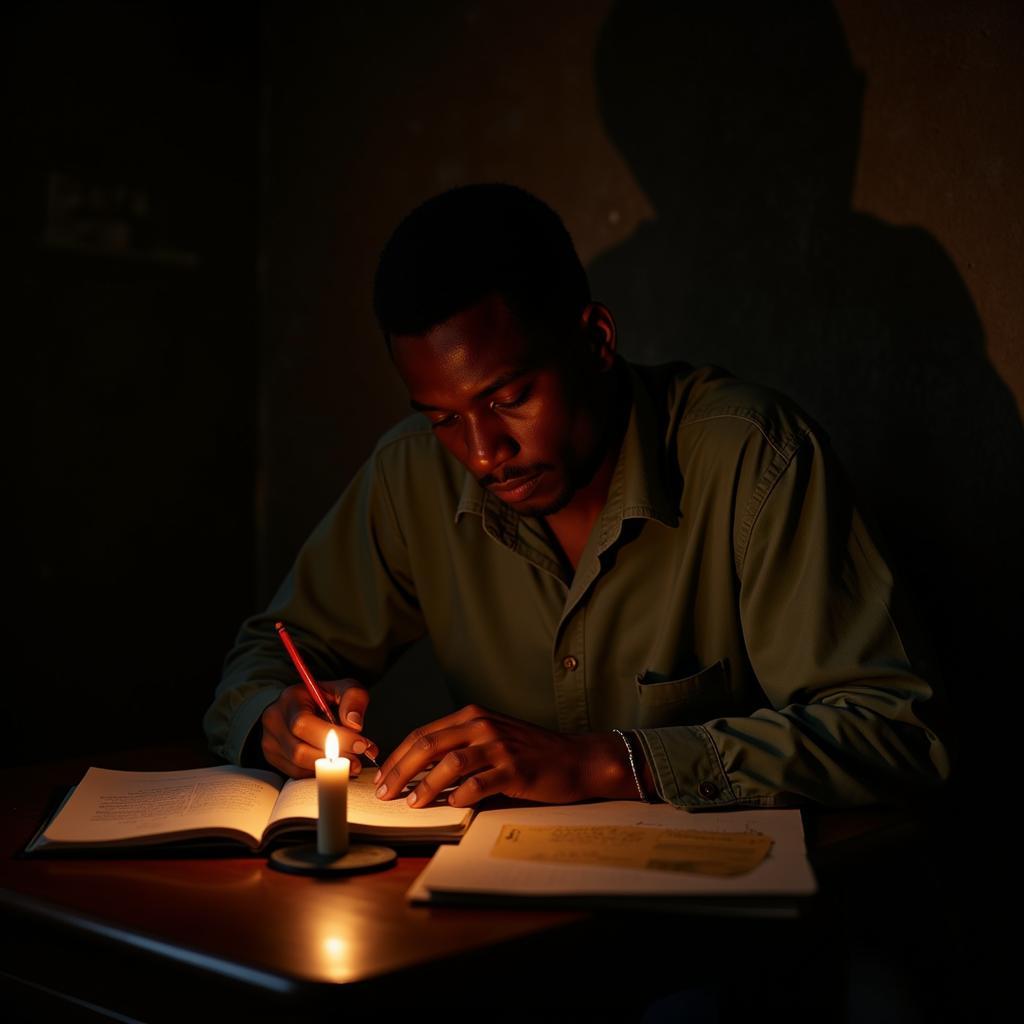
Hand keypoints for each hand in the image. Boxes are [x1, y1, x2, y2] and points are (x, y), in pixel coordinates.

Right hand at [260, 679, 379, 778]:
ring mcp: (270, 741)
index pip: (304, 724)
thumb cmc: (324, 697)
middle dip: (332, 758)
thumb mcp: (343, 688)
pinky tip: (334, 766)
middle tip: (358, 760)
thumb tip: (354, 724)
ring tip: (351, 764)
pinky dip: (319, 773)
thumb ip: (353, 698)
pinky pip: (296, 773)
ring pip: (298, 766)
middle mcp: (274, 721)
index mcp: (290, 699)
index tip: (360, 744)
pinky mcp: (273, 758)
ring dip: (328, 769)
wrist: (300, 704)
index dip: (334, 738)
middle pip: (299, 750)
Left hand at [372, 704, 598, 807]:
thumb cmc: (530, 752)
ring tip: (412, 803)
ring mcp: (499, 746)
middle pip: (429, 744)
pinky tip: (451, 805)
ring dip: (426, 785)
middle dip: (401, 770)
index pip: (423, 733)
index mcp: (472, 716)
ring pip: (450, 763)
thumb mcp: (492, 737)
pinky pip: (480, 783)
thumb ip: (460, 745)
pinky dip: (462, 795)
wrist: (575, 758)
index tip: (382, 777)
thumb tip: (418, 770)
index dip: (398, 756)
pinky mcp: (515, 769)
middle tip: (385, 793)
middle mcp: (482, 725)